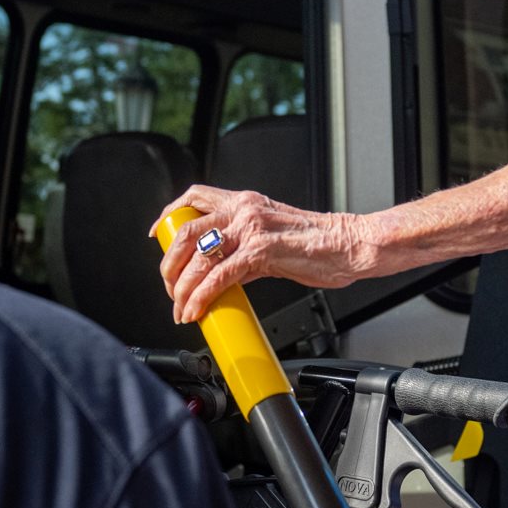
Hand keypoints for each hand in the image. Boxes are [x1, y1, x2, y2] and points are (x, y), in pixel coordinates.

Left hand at [151, 185, 378, 323]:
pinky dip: (202, 297)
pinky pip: (219, 277)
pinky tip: (197, 310)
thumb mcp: (273, 238)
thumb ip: (244, 250)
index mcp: (245, 201)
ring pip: (198, 256)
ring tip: (181, 307)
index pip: (194, 198)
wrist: (351, 246)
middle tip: (170, 287)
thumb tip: (221, 273)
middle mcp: (244, 209)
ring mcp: (252, 228)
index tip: (157, 236)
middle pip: (186, 231)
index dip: (169, 216)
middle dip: (169, 264)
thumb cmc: (320, 244)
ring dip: (182, 287)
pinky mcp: (261, 251)